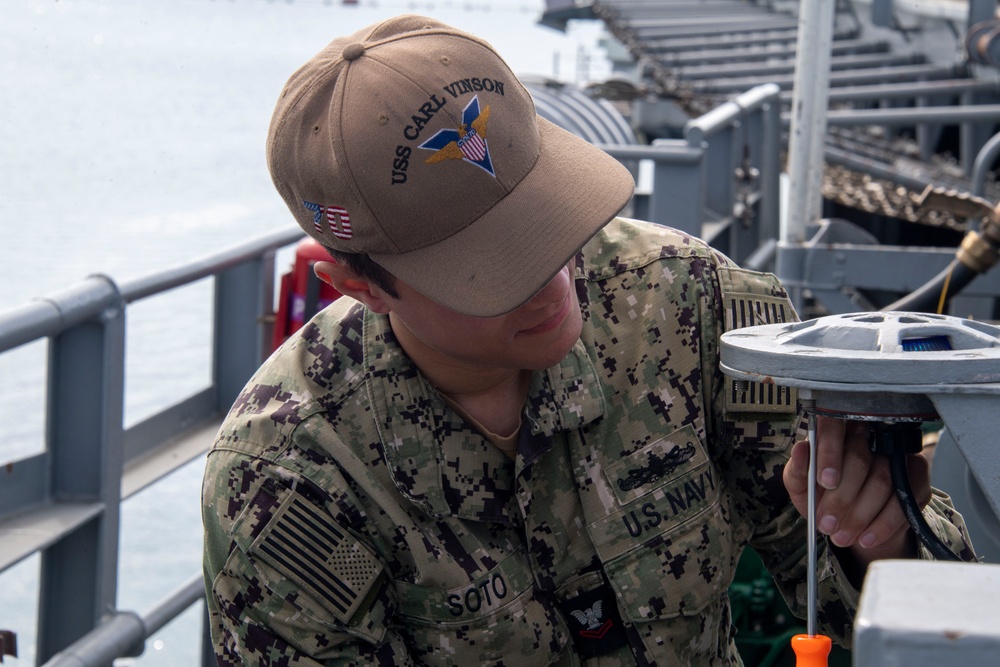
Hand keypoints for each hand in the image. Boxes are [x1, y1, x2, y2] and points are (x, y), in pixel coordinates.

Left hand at [783, 416, 928, 570]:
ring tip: (842, 537)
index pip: (834, 428)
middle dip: (841, 498)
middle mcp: (869, 433)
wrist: (852, 516)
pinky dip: (883, 524)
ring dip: (860, 515)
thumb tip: (800, 450)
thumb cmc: (823, 494)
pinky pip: (903, 499)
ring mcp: (896, 452)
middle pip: (859, 459)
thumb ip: (798, 470)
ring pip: (882, 481)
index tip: (824, 483)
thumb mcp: (803, 485)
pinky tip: (867, 538)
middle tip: (827, 524)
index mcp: (837, 429)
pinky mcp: (915, 474)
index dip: (830, 455)